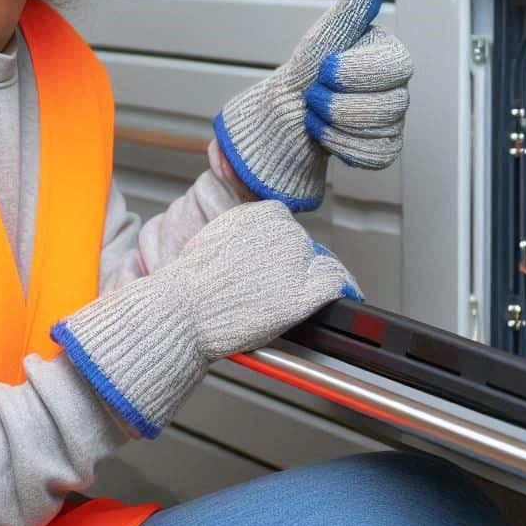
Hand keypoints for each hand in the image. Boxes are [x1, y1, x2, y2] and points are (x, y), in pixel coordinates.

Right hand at [51, 201, 358, 436]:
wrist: (180, 310)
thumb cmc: (190, 286)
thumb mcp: (216, 241)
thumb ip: (244, 238)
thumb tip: (260, 251)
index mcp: (261, 214)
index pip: (286, 228)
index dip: (283, 252)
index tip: (277, 267)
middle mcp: (283, 230)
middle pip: (305, 247)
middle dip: (295, 267)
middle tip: (274, 291)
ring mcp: (297, 259)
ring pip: (321, 264)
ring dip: (312, 281)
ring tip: (287, 301)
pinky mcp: (305, 291)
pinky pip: (338, 283)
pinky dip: (345, 290)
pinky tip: (345, 299)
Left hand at [214, 0, 412, 210]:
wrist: (287, 111)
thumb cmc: (308, 70)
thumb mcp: (325, 35)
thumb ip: (351, 5)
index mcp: (388, 54)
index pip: (397, 65)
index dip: (357, 71)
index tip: (326, 69)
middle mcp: (398, 87)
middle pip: (387, 105)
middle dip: (339, 103)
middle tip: (314, 94)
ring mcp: (394, 120)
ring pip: (379, 132)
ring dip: (334, 125)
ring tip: (316, 112)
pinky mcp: (383, 148)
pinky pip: (374, 155)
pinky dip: (341, 147)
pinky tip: (326, 134)